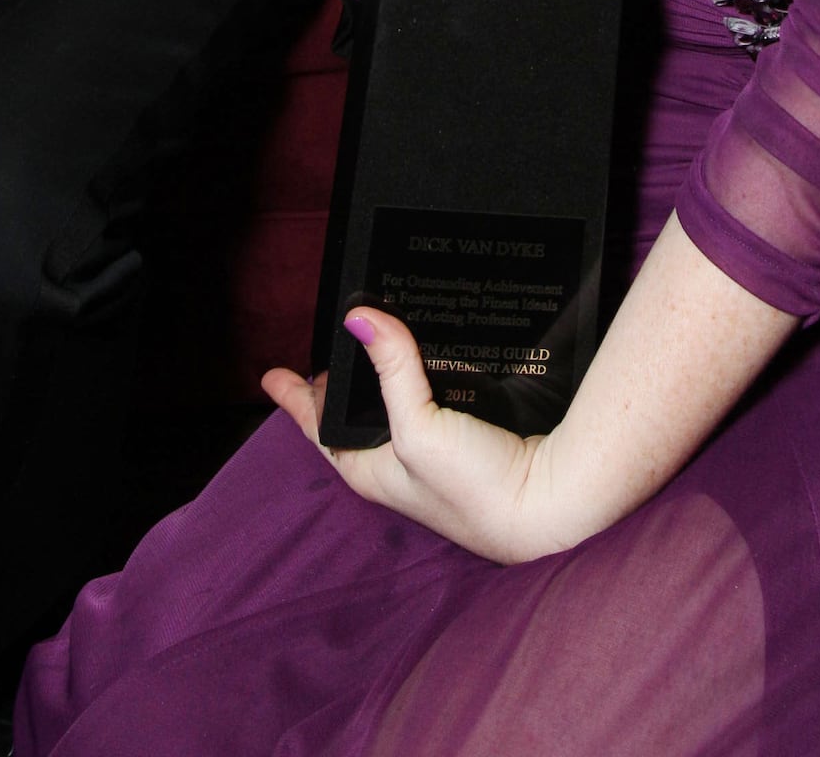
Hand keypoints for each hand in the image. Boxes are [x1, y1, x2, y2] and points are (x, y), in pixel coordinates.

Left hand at [264, 309, 557, 562]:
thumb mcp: (419, 428)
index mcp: (371, 470)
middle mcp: (396, 464)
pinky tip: (425, 357)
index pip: (320, 428)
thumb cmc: (476, 488)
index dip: (295, 399)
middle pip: (355, 415)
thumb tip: (361, 316)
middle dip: (340, 382)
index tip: (271, 374)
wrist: (548, 503)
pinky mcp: (465, 440)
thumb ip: (391, 370)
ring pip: (392, 405)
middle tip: (332, 342)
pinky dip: (417, 377)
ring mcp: (430, 455)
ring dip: (381, 374)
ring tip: (371, 338)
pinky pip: (427, 400)